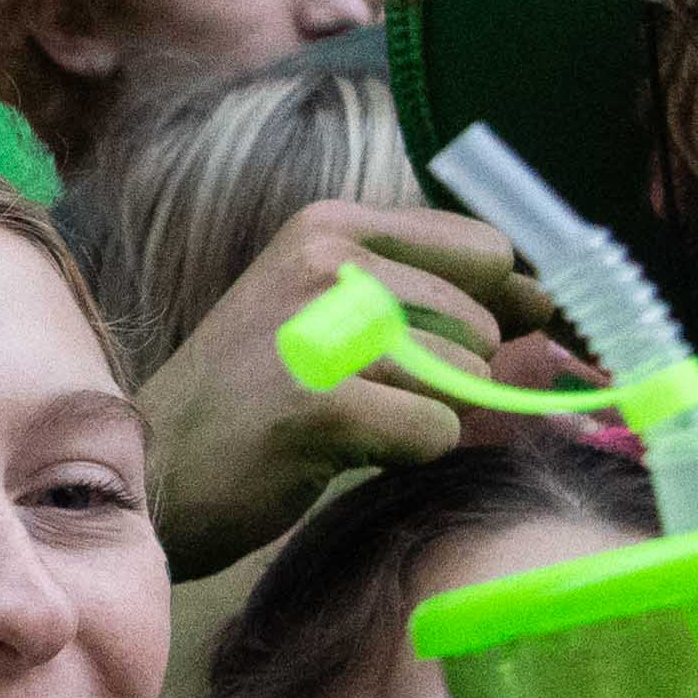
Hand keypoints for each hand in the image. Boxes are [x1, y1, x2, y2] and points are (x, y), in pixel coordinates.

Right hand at [138, 202, 578, 584]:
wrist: (153, 471)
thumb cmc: (251, 398)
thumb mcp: (330, 315)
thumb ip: (431, 300)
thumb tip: (544, 308)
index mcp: (330, 226)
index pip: (484, 250)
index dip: (496, 307)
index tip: (464, 348)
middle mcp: (325, 262)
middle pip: (480, 325)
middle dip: (451, 379)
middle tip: (370, 401)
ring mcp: (320, 329)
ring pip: (464, 381)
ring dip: (425, 419)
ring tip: (351, 425)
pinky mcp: (321, 405)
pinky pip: (435, 432)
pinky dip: (405, 456)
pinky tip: (342, 454)